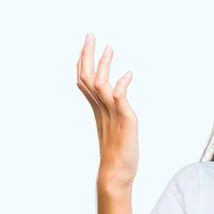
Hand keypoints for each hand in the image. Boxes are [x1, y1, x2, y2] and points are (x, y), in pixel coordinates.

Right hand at [76, 33, 138, 185]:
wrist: (115, 177)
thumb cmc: (117, 157)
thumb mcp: (115, 130)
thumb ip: (115, 112)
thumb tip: (116, 96)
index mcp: (98, 111)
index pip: (86, 82)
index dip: (84, 63)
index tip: (86, 46)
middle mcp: (101, 110)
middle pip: (87, 78)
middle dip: (87, 56)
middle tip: (89, 36)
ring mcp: (110, 115)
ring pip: (100, 85)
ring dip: (104, 65)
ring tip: (108, 48)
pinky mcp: (123, 121)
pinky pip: (119, 100)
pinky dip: (122, 85)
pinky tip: (128, 75)